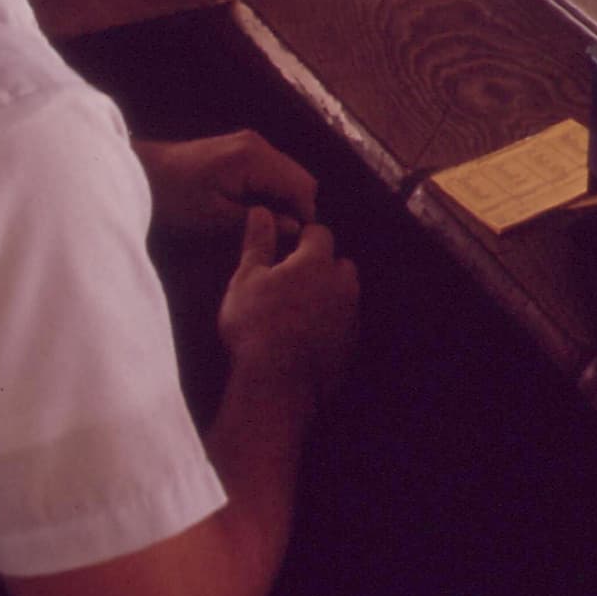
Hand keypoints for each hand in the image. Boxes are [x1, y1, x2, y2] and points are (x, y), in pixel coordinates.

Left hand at [132, 131, 318, 237]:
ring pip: (288, 174)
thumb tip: (295, 228)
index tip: (294, 244)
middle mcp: (258, 144)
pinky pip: (273, 170)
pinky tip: (255, 211)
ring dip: (285, 200)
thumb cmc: (175, 198)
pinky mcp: (243, 148)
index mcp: (254, 158)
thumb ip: (257, 221)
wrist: (144, 172)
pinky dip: (273, 191)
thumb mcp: (214, 218)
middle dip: (297, 208)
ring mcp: (251, 143)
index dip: (304, 216)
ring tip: (268, 228)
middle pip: (300, 177)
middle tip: (281, 238)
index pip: (301, 186)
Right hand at [218, 207, 358, 405]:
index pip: (320, 232)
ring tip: (301, 307)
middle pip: (340, 263)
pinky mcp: (351, 347)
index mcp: (317, 262)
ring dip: (330, 294)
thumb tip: (260, 209)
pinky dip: (332, 323)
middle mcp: (342, 285)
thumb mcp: (246, 279)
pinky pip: (344, 324)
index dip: (302, 237)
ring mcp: (350, 317)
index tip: (285, 248)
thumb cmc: (255, 325)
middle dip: (322, 265)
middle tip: (293, 280)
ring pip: (346, 294)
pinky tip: (309, 335)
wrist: (276, 386)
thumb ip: (257, 242)